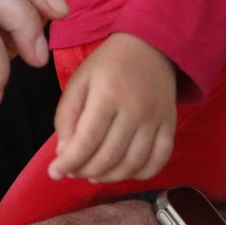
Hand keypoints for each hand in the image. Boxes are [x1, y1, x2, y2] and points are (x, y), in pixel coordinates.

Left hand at [49, 32, 177, 182]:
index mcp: (107, 95)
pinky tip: (123, 171)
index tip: (54, 173)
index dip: (70, 161)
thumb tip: (64, 153)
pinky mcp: (171, 125)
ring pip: (133, 163)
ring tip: (94, 174)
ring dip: (110, 177)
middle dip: (86, 171)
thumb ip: (67, 116)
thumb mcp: (79, 82)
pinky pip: (159, 160)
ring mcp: (156, 120)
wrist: (150, 47)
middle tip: (74, 172)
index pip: (88, 139)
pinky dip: (140, 174)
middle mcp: (134, 110)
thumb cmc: (108, 65)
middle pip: (109, 155)